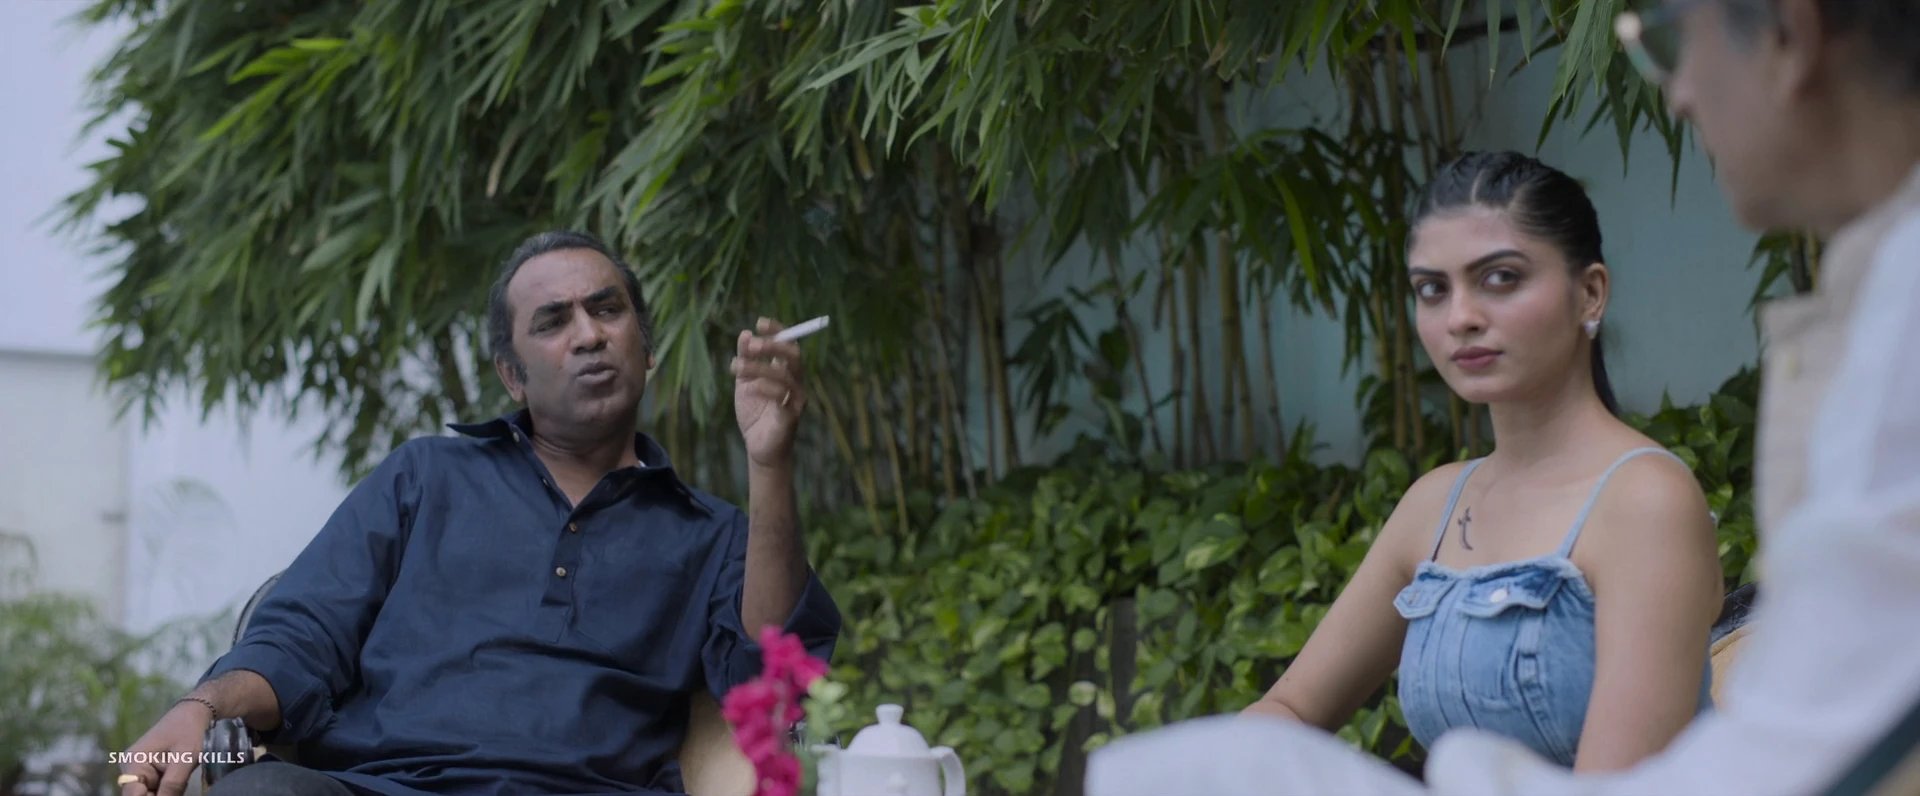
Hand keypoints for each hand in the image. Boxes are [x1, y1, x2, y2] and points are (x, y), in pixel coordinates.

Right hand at [119, 700, 212, 795]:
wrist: (196, 713)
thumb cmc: (189, 730)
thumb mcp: (185, 757)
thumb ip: (173, 783)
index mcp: (133, 762)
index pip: (132, 795)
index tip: (169, 795)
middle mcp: (132, 769)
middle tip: (179, 788)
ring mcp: (141, 772)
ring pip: (152, 794)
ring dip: (167, 794)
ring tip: (181, 779)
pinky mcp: (153, 773)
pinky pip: (159, 789)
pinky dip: (170, 791)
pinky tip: (181, 782)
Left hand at [732, 317, 806, 468]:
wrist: (758, 447)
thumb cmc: (755, 413)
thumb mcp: (745, 381)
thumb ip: (746, 358)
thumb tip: (746, 334)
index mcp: (786, 372)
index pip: (789, 344)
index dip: (778, 331)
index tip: (760, 322)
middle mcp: (795, 383)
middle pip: (793, 356)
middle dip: (773, 346)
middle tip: (752, 345)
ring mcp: (795, 400)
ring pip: (784, 375)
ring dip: (759, 367)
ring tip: (736, 367)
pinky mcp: (790, 417)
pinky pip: (781, 397)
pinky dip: (764, 388)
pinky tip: (749, 388)